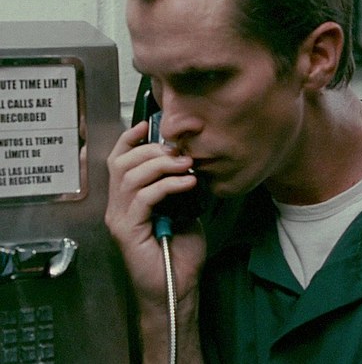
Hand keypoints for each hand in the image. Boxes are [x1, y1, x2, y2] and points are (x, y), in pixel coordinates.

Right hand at [104, 121, 205, 315]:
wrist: (177, 288)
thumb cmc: (180, 253)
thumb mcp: (184, 211)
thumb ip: (181, 188)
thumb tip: (191, 163)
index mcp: (128, 200)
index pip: (118, 161)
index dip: (129, 140)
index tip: (149, 125)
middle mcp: (118, 207)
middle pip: (122, 163)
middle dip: (153, 150)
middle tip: (180, 153)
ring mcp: (120, 219)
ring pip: (130, 176)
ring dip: (161, 165)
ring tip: (186, 165)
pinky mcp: (128, 232)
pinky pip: (143, 198)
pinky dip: (167, 185)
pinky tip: (188, 183)